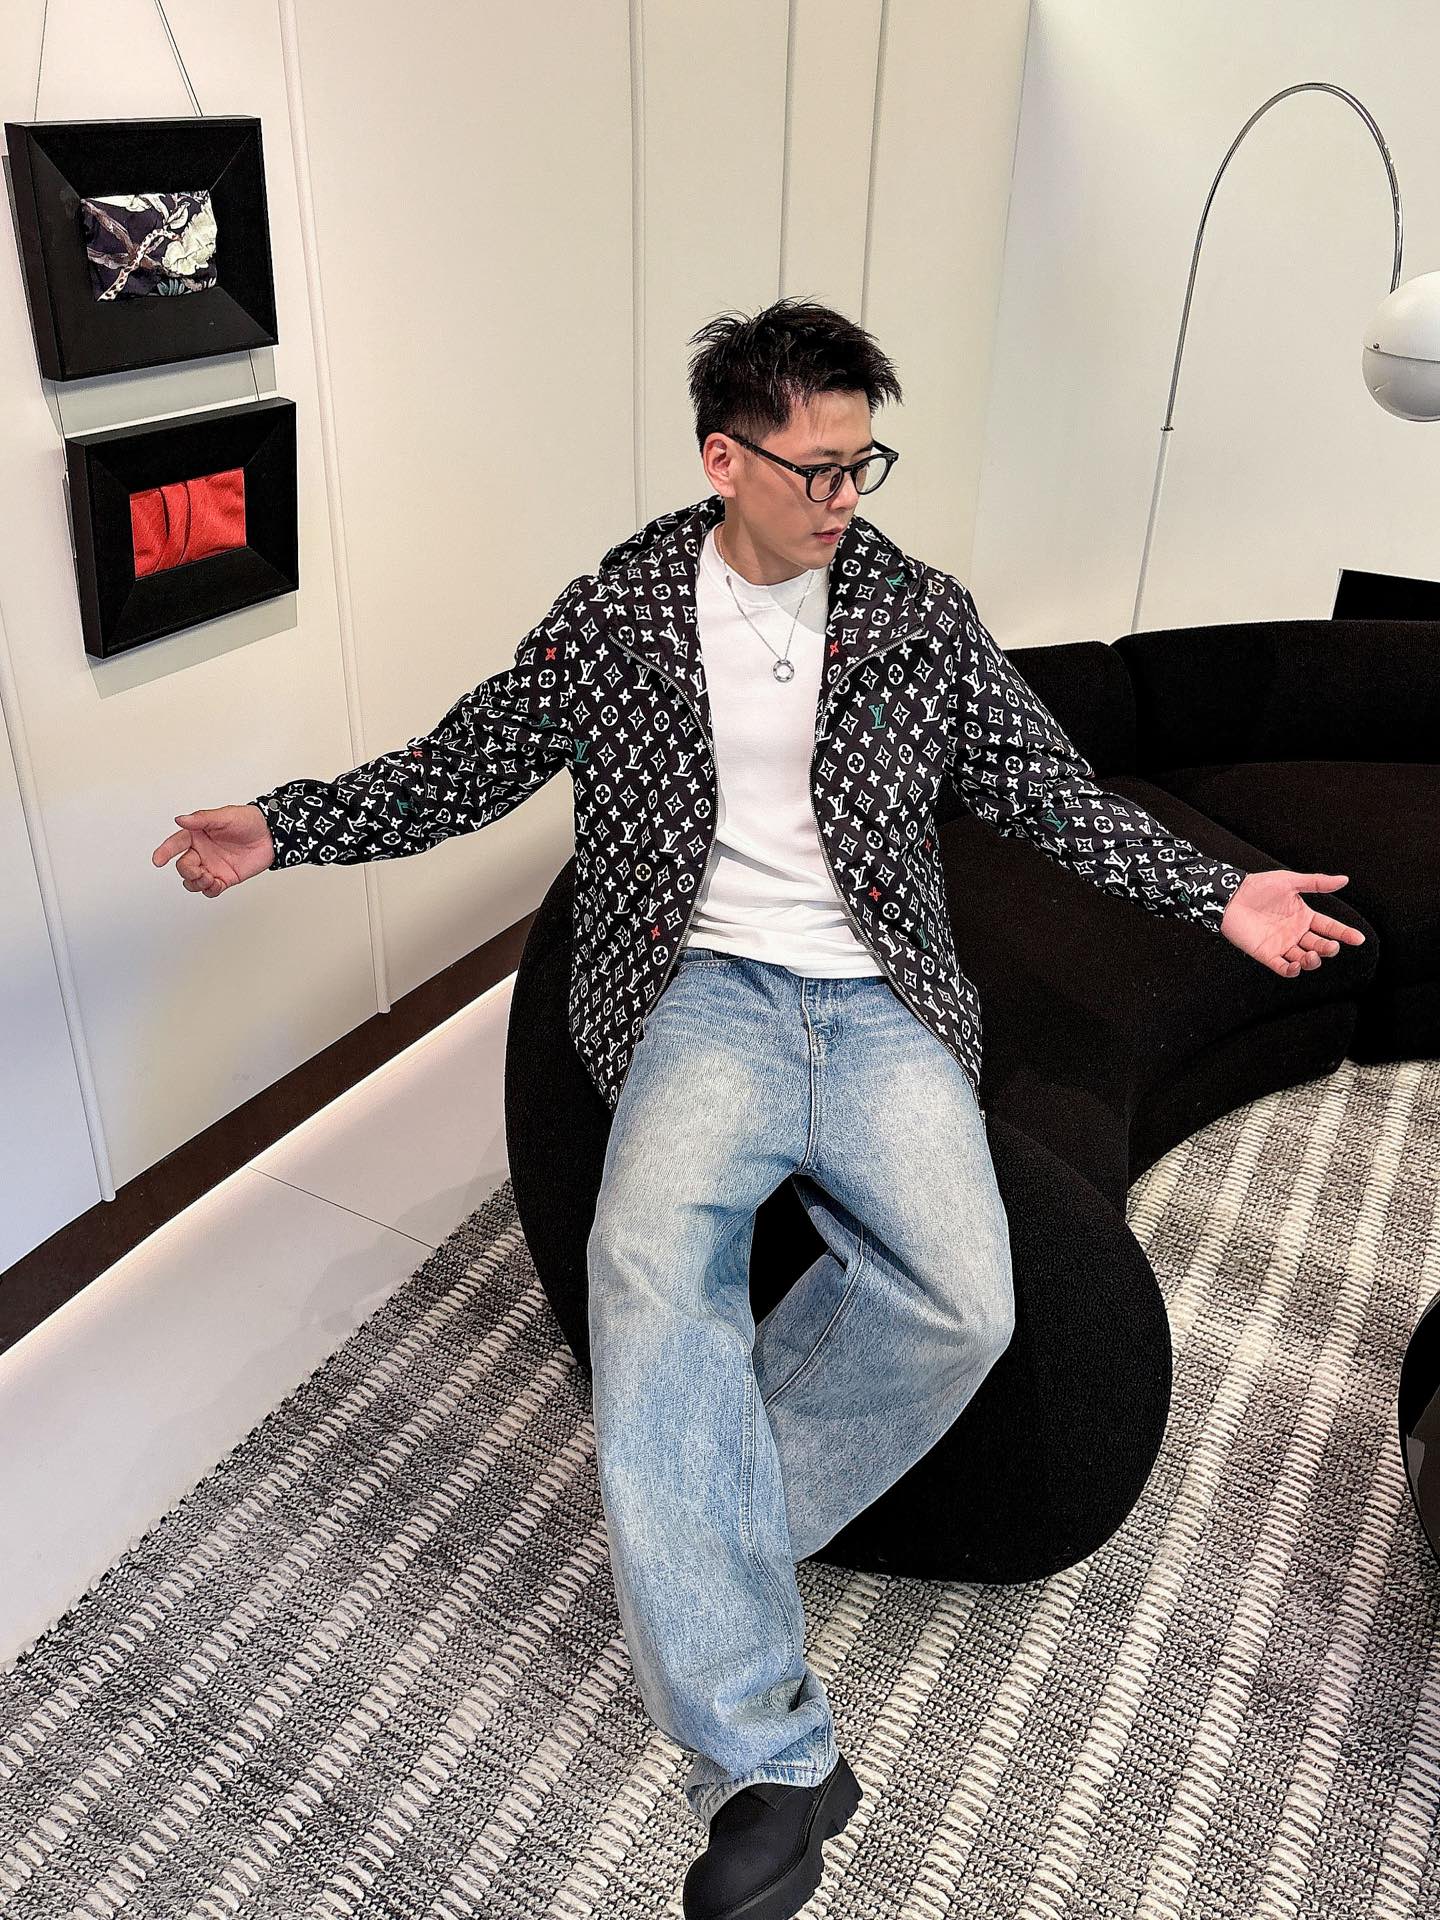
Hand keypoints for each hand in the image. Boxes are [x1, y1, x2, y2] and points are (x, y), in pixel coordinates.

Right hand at [152, 804, 274, 897]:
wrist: (271, 835)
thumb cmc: (248, 821)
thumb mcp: (225, 816)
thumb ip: (202, 819)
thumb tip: (180, 820)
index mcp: (197, 834)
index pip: (176, 843)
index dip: (165, 851)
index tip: (157, 860)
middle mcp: (201, 851)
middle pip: (183, 867)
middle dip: (187, 871)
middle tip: (199, 871)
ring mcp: (212, 866)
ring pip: (193, 881)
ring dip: (196, 883)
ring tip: (209, 878)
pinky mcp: (224, 878)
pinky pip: (210, 890)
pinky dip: (210, 890)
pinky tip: (216, 884)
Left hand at [1220, 870, 1365, 976]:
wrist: (1230, 896)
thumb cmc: (1258, 887)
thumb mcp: (1290, 882)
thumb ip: (1317, 883)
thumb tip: (1344, 880)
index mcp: (1304, 917)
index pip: (1329, 927)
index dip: (1344, 933)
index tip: (1358, 938)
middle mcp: (1295, 933)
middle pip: (1319, 946)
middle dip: (1328, 948)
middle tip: (1331, 946)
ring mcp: (1282, 945)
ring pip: (1305, 960)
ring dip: (1312, 961)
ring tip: (1313, 955)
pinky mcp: (1267, 954)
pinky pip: (1283, 968)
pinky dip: (1292, 970)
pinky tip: (1297, 965)